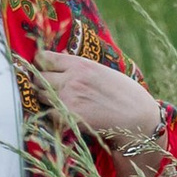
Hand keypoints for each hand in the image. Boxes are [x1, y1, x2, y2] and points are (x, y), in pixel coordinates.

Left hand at [28, 52, 165, 147]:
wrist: (137, 119)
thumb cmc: (125, 94)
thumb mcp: (102, 71)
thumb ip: (79, 66)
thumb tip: (61, 57)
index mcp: (79, 64)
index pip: (44, 58)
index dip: (40, 64)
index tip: (42, 68)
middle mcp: (70, 79)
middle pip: (38, 78)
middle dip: (40, 83)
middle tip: (48, 89)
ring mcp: (67, 99)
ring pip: (40, 96)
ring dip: (44, 99)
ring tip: (57, 103)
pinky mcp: (68, 117)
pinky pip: (48, 114)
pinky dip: (51, 115)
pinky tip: (63, 116)